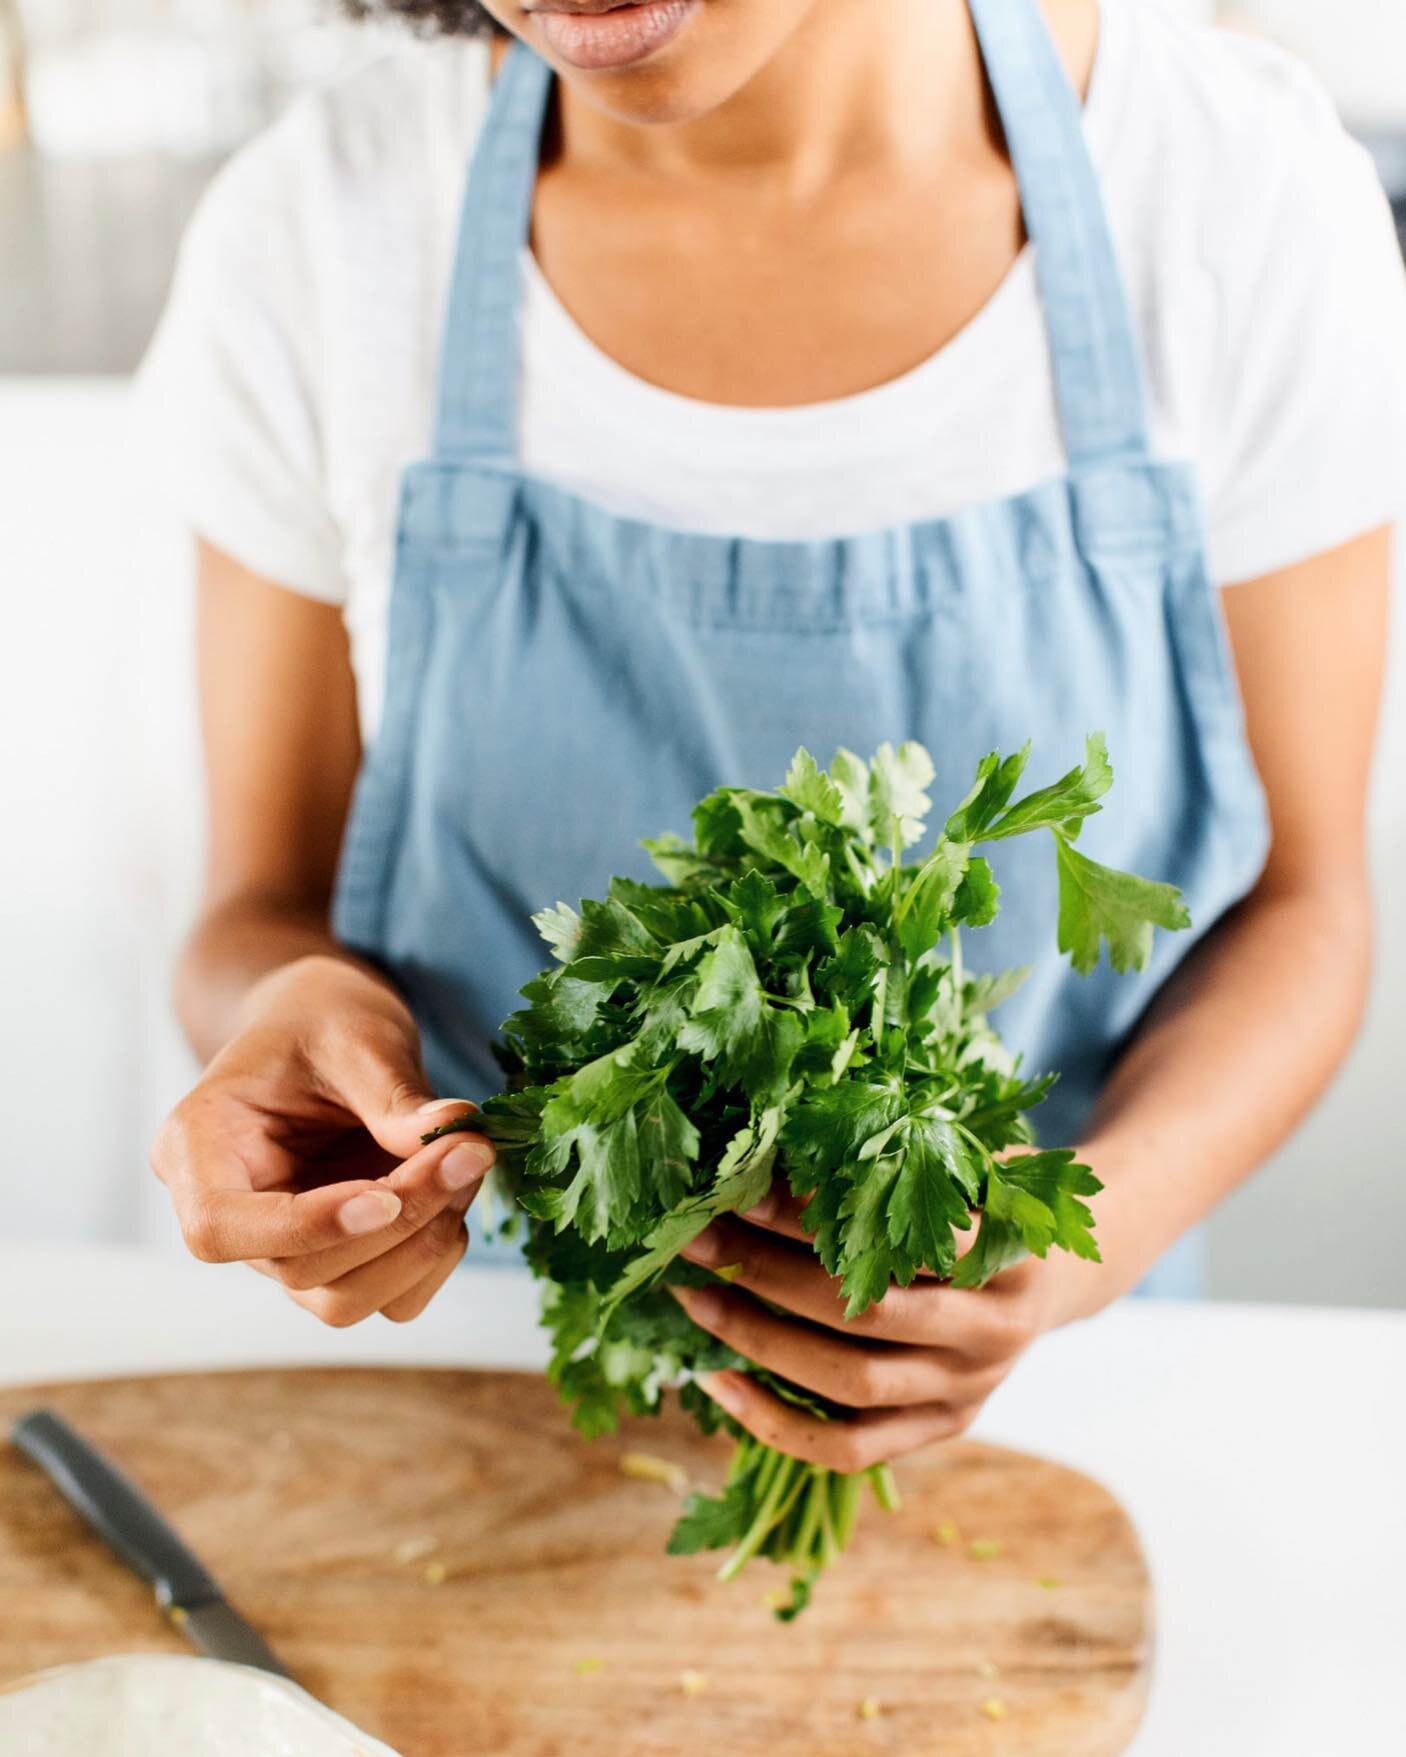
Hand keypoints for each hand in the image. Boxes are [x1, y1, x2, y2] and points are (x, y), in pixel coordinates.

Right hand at [151, 955, 494, 1325]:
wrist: (325, 1024)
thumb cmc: (321, 1018)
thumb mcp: (354, 1033)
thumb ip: (392, 1091)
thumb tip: (453, 1131)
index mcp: (198, 1150)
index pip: (222, 1227)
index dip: (307, 1227)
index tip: (388, 1197)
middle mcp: (231, 1213)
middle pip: (301, 1271)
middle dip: (399, 1222)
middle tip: (468, 1150)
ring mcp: (284, 1247)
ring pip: (346, 1300)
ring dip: (423, 1245)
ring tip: (467, 1163)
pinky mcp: (338, 1259)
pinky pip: (388, 1299)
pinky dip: (435, 1257)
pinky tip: (456, 1191)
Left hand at [674, 1188, 1058, 1472]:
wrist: (1062, 1272)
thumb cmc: (988, 1196)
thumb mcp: (968, 1161)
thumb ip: (899, 1158)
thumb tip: (771, 1143)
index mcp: (1010, 1253)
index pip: (898, 1236)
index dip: (815, 1215)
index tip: (745, 1186)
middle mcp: (993, 1330)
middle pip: (868, 1311)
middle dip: (768, 1272)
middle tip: (698, 1235)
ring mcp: (968, 1389)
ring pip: (852, 1381)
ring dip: (760, 1340)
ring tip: (694, 1297)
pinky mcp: (941, 1428)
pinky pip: (850, 1447)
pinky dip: (776, 1424)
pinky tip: (718, 1382)